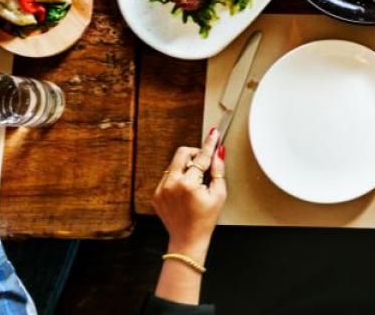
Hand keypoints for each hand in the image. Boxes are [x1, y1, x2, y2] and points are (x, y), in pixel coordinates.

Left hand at [153, 127, 226, 259]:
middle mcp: (172, 184)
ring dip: (185, 167)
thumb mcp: (219, 195)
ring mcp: (161, 189)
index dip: (209, 144)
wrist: (187, 239)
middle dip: (194, 153)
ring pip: (174, 164)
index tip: (213, 134)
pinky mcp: (156, 194)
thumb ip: (218, 171)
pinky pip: (167, 176)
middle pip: (182, 153)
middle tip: (203, 162)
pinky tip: (185, 192)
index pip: (202, 157)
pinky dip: (177, 178)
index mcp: (188, 184)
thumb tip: (218, 153)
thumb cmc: (205, 220)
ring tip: (194, 183)